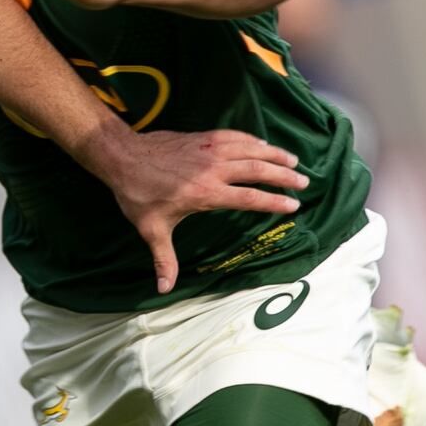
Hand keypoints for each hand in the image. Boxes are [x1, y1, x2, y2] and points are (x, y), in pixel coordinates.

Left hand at [95, 129, 307, 292]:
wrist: (121, 157)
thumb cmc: (137, 194)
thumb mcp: (151, 229)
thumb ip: (163, 259)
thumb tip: (164, 289)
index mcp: (206, 193)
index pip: (249, 197)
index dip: (273, 202)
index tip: (293, 205)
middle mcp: (213, 169)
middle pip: (258, 169)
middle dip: (284, 175)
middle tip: (304, 182)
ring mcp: (208, 150)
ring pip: (250, 148)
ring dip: (274, 154)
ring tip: (294, 160)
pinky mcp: (201, 137)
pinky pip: (234, 135)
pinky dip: (252, 139)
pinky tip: (262, 144)